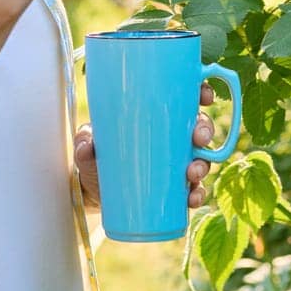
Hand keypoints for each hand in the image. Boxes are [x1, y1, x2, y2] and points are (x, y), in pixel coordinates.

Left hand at [74, 82, 218, 210]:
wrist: (95, 191)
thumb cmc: (97, 157)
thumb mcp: (89, 144)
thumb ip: (85, 140)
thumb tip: (87, 145)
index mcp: (158, 118)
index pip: (187, 99)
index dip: (203, 93)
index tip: (205, 96)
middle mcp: (173, 139)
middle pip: (200, 128)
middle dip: (205, 131)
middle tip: (198, 139)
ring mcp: (176, 164)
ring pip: (202, 159)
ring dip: (203, 164)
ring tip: (191, 172)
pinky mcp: (174, 189)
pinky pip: (194, 190)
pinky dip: (197, 194)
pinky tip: (192, 197)